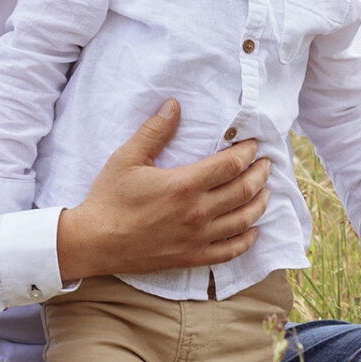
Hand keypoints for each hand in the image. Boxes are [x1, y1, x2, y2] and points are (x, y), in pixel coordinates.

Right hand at [55, 100, 270, 280]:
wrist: (94, 242)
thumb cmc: (109, 198)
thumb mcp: (127, 157)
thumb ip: (155, 130)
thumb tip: (174, 104)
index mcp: (184, 185)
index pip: (230, 165)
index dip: (247, 152)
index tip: (253, 144)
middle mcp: (197, 212)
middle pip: (244, 190)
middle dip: (260, 174)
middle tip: (266, 164)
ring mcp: (197, 238)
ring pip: (243, 220)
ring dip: (260, 203)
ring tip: (265, 191)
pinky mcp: (191, 257)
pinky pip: (229, 251)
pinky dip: (247, 240)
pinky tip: (253, 230)